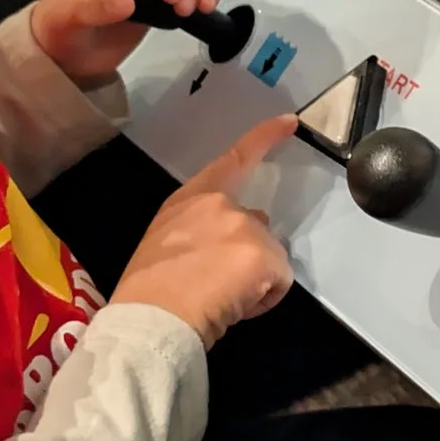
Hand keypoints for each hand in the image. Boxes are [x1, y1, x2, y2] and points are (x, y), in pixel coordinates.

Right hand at [113, 115, 296, 344]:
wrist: (151, 318)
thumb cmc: (149, 290)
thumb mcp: (166, 243)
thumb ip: (199, 230)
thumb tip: (226, 248)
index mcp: (191, 199)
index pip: (233, 160)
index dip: (264, 138)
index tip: (289, 122)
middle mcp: (221, 205)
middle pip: (255, 225)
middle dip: (244, 253)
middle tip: (215, 284)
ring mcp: (246, 227)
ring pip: (268, 256)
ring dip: (254, 278)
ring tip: (221, 299)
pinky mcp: (265, 255)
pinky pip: (280, 281)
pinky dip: (265, 298)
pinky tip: (236, 308)